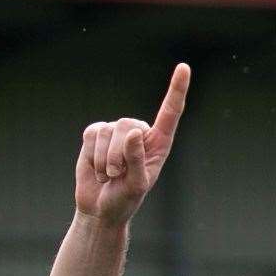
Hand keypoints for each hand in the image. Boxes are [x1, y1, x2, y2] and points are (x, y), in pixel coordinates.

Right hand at [75, 63, 189, 227]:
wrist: (100, 208)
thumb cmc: (125, 200)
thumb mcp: (136, 185)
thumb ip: (136, 160)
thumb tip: (133, 132)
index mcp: (158, 144)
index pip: (170, 113)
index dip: (176, 89)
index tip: (184, 67)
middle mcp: (139, 132)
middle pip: (127, 125)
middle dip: (118, 155)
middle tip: (118, 175)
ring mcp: (116, 131)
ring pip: (107, 132)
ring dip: (105, 161)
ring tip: (109, 176)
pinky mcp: (96, 134)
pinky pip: (91, 135)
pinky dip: (92, 156)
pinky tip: (97, 169)